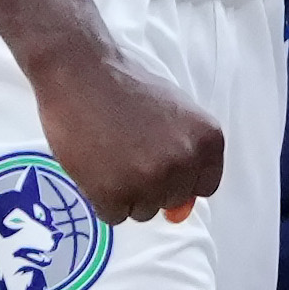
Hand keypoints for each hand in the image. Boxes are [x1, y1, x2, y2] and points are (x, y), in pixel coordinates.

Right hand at [34, 35, 222, 223]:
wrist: (81, 73)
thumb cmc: (125, 87)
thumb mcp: (175, 111)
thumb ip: (186, 153)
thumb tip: (184, 206)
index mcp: (207, 142)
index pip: (204, 186)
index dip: (179, 179)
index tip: (160, 165)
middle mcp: (184, 163)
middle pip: (171, 200)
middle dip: (150, 185)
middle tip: (127, 152)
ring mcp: (149, 181)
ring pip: (142, 212)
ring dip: (125, 193)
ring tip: (109, 157)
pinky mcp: (113, 194)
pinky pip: (113, 216)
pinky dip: (101, 198)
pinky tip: (95, 168)